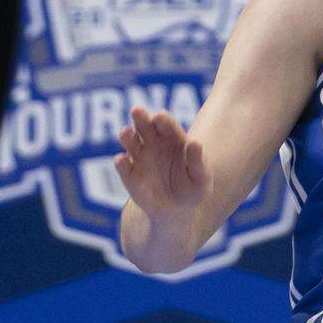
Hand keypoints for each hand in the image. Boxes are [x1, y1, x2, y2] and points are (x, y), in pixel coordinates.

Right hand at [115, 106, 209, 222]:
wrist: (177, 211)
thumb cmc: (192, 189)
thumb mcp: (201, 178)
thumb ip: (198, 161)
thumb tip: (195, 143)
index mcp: (174, 139)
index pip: (167, 125)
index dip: (164, 120)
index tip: (159, 117)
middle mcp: (154, 143)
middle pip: (145, 126)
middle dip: (141, 118)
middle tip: (137, 111)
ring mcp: (140, 158)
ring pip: (130, 142)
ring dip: (127, 136)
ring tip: (125, 133)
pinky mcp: (129, 176)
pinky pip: (123, 167)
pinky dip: (121, 163)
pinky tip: (121, 160)